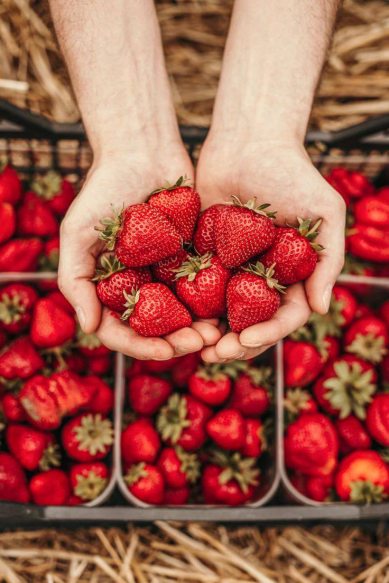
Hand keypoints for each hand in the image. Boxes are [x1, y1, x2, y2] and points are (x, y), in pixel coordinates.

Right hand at [58, 146, 220, 359]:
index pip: (121, 330)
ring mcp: (165, 274)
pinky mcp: (192, 258)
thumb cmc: (104, 187)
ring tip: (218, 332)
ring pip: (184, 314)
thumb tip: (87, 328)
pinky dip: (216, 302)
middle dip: (177, 342)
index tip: (166, 351)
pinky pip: (205, 287)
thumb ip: (75, 279)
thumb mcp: (78, 231)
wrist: (143, 149)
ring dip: (199, 328)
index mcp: (109, 286)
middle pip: (156, 329)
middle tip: (200, 342)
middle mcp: (137, 285)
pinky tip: (229, 309)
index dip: (142, 346)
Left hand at [196, 137, 345, 361]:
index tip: (246, 341)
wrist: (249, 139)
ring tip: (193, 345)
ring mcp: (232, 267)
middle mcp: (262, 276)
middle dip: (235, 343)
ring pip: (221, 311)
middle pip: (251, 322)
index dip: (268, 332)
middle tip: (213, 354)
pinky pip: (195, 286)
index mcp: (292, 273)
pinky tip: (174, 317)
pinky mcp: (204, 254)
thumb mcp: (325, 212)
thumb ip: (329, 260)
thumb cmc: (292, 172)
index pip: (284, 315)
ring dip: (209, 333)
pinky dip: (187, 305)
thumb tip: (320, 309)